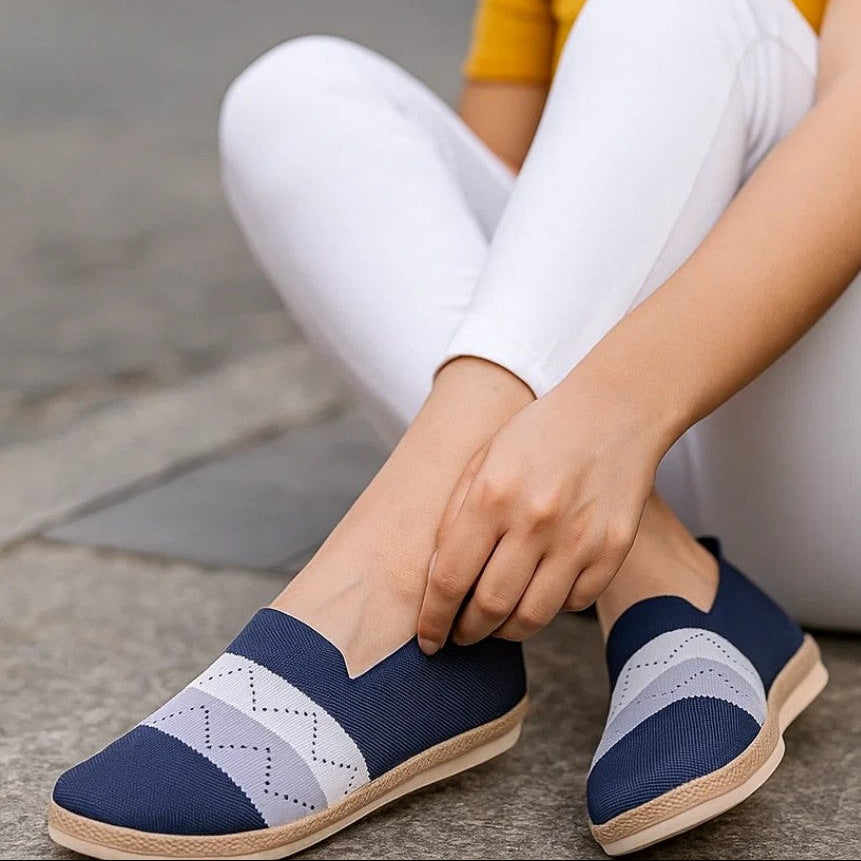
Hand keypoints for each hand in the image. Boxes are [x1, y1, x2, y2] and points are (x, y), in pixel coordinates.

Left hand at [416, 377, 665, 651]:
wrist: (614, 412)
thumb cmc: (539, 435)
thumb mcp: (483, 460)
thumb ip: (456, 516)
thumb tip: (438, 578)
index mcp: (492, 494)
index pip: (450, 579)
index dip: (434, 619)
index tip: (428, 639)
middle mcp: (535, 520)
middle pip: (490, 607)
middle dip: (466, 632)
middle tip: (459, 636)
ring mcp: (579, 538)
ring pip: (533, 618)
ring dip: (505, 632)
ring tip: (494, 625)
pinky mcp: (612, 551)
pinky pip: (573, 604)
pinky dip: (550, 610)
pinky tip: (537, 596)